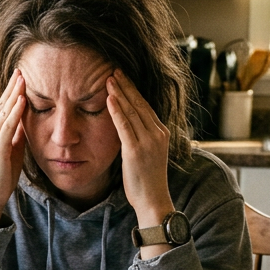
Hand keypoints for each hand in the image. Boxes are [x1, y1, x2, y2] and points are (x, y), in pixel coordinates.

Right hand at [0, 70, 25, 225]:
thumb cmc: (1, 177)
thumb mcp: (12, 151)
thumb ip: (16, 136)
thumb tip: (25, 121)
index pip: (2, 108)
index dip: (11, 92)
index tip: (19, 77)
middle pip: (1, 105)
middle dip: (12, 87)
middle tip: (21, 69)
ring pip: (4, 112)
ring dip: (14, 94)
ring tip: (22, 78)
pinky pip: (7, 126)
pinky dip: (15, 111)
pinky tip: (21, 100)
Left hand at [107, 72, 175, 253]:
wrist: (154, 201)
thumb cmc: (148, 181)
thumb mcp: (149, 154)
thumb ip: (142, 138)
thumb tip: (129, 127)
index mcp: (161, 133)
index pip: (145, 105)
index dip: (133, 90)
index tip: (122, 77)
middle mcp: (157, 134)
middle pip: (139, 103)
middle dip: (126, 85)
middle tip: (113, 69)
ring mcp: (148, 142)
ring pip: (132, 111)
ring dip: (120, 93)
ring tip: (108, 77)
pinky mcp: (136, 151)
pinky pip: (125, 126)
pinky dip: (117, 111)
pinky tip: (110, 98)